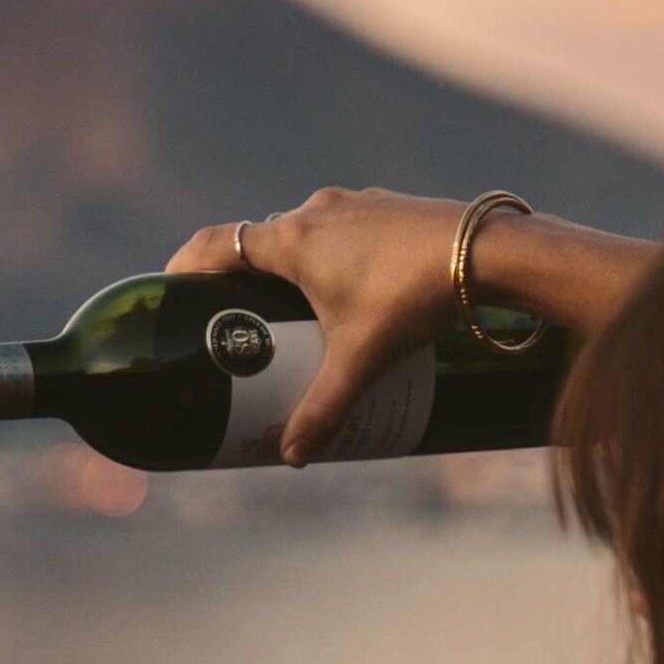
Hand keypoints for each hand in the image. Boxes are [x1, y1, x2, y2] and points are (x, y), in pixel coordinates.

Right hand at [167, 189, 469, 464]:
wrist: (492, 251)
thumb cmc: (415, 297)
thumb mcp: (363, 359)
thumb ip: (324, 408)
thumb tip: (294, 457)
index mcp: (294, 240)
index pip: (218, 244)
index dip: (187, 265)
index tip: (171, 287)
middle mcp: (318, 212)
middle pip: (262, 244)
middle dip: (246, 279)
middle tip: (239, 317)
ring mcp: (357, 206)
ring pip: (307, 235)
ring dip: (294, 268)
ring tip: (298, 311)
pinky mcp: (390, 210)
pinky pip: (345, 231)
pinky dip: (334, 257)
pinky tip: (355, 291)